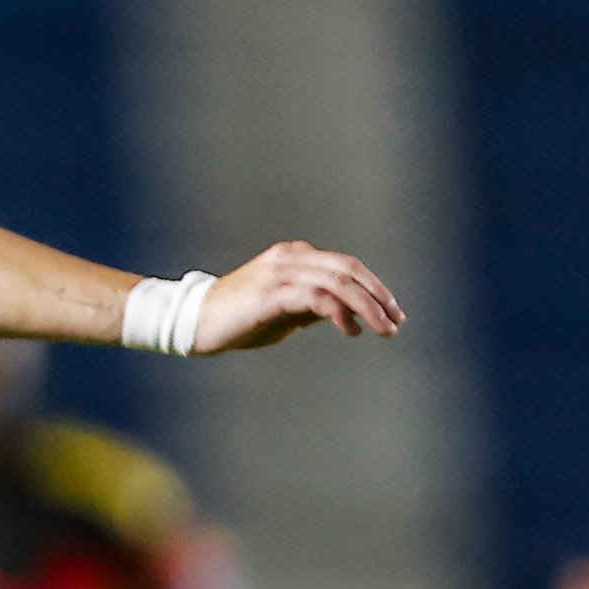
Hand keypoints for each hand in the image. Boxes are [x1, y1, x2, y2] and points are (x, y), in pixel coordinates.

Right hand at [192, 240, 403, 351]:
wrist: (192, 322)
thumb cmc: (237, 320)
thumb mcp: (283, 312)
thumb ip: (312, 306)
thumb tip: (346, 313)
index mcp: (294, 256)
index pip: (346, 265)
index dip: (374, 287)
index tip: (392, 311)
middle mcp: (291, 258)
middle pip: (349, 269)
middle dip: (378, 296)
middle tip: (396, 321)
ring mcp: (280, 273)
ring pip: (339, 282)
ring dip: (367, 308)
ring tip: (383, 330)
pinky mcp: (271, 294)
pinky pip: (317, 298)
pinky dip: (340, 314)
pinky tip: (350, 331)